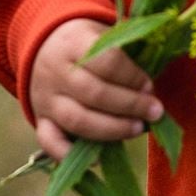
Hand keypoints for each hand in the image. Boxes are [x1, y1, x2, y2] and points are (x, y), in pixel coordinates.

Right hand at [28, 18, 164, 161]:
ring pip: (76, 119)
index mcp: (73, 43)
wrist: (42, 48)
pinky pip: (49, 141)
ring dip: (112, 129)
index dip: (132, 76)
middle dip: (130, 104)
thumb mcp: (103, 36)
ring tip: (138, 128)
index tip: (149, 86)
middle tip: (155, 111)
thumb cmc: (86, 46)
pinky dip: (70, 154)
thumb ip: (125, 56)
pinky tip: (98, 158)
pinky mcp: (41, 119)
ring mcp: (45, 98)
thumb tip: (150, 88)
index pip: (106, 61)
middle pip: (93, 93)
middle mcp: (55, 71)